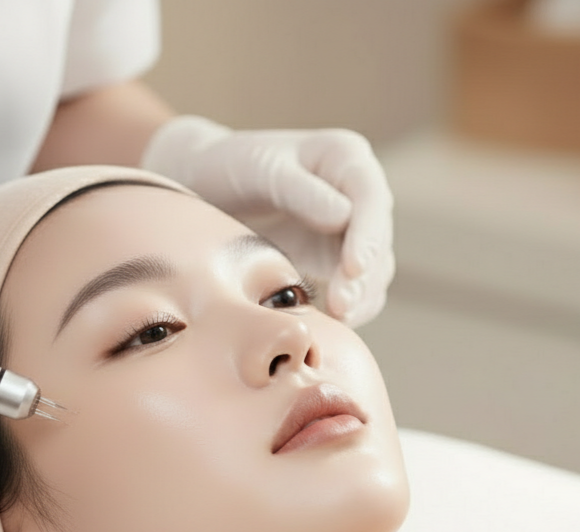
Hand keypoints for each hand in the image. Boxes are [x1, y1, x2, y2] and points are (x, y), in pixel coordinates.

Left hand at [141, 115, 393, 327]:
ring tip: (336, 319)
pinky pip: (352, 293)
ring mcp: (348, 232)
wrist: (203, 188)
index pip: (371, 199)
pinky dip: (345, 310)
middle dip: (363, 277)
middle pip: (376, 242)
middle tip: (341, 306)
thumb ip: (300, 191)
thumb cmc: (231, 167)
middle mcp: (357, 196)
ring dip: (359, 299)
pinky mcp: (334, 264)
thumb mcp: (258, 170)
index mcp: (345, 159)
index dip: (367, 236)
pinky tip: (327, 324)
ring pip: (371, 273)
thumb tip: (344, 216)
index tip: (354, 267)